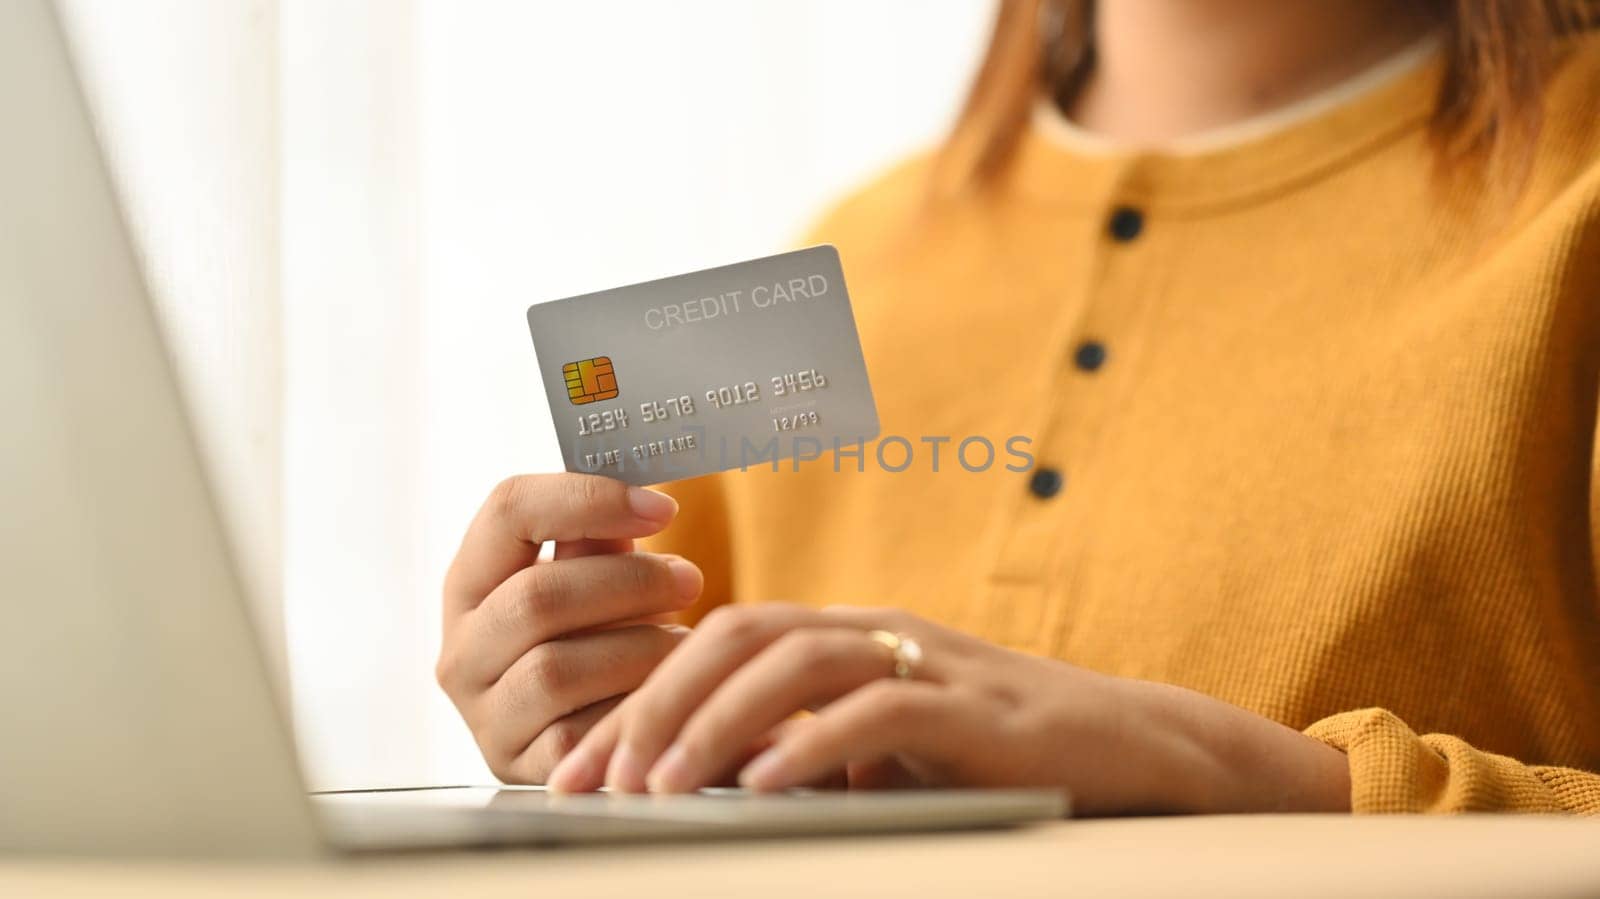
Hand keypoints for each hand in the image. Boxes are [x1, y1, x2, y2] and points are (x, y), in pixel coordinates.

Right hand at [436, 474, 702, 783]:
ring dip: (639, 649)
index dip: (589, 499)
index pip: (508, 509)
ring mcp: (483, 715)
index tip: (663, 507)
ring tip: (684, 640)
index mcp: (470, 582)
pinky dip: (633, 710)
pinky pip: (580, 736)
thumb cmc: (590, 639)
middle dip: (628, 583)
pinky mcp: (520, 768)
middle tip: (690, 579)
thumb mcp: (590, 581)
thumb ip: (601, 538)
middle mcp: (459, 649)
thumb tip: (646, 492)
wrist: (584, 738)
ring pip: (558, 670)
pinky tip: (668, 693)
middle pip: (537, 597)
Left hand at [546, 604, 1351, 814]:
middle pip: (740, 634)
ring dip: (716, 722)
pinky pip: (881, 711)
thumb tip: (723, 790)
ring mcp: (928, 662)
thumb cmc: (1001, 756)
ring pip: (797, 660)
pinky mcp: (977, 708)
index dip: (638, 699)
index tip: (577, 771)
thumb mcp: (890, 753)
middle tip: (597, 782)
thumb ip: (813, 754)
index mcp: (848, 637)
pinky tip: (767, 784)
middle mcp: (877, 634)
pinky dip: (816, 745)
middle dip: (653, 705)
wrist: (1136, 750)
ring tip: (662, 786)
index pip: (719, 644)